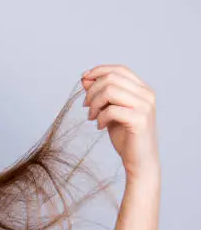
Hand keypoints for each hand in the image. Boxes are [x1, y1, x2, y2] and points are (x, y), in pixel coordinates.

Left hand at [81, 64, 158, 179]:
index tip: (83, 79)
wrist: (139, 160)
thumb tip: (84, 78)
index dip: (99, 71)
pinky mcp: (140, 120)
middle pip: (111, 78)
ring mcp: (145, 106)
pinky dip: (100, 117)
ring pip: (110, 91)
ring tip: (91, 117)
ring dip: (94, 104)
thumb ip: (100, 94)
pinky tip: (99, 127)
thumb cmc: (125, 135)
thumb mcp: (109, 110)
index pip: (119, 69)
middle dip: (92, 91)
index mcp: (142, 89)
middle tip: (86, 106)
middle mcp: (146, 94)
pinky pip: (111, 110)